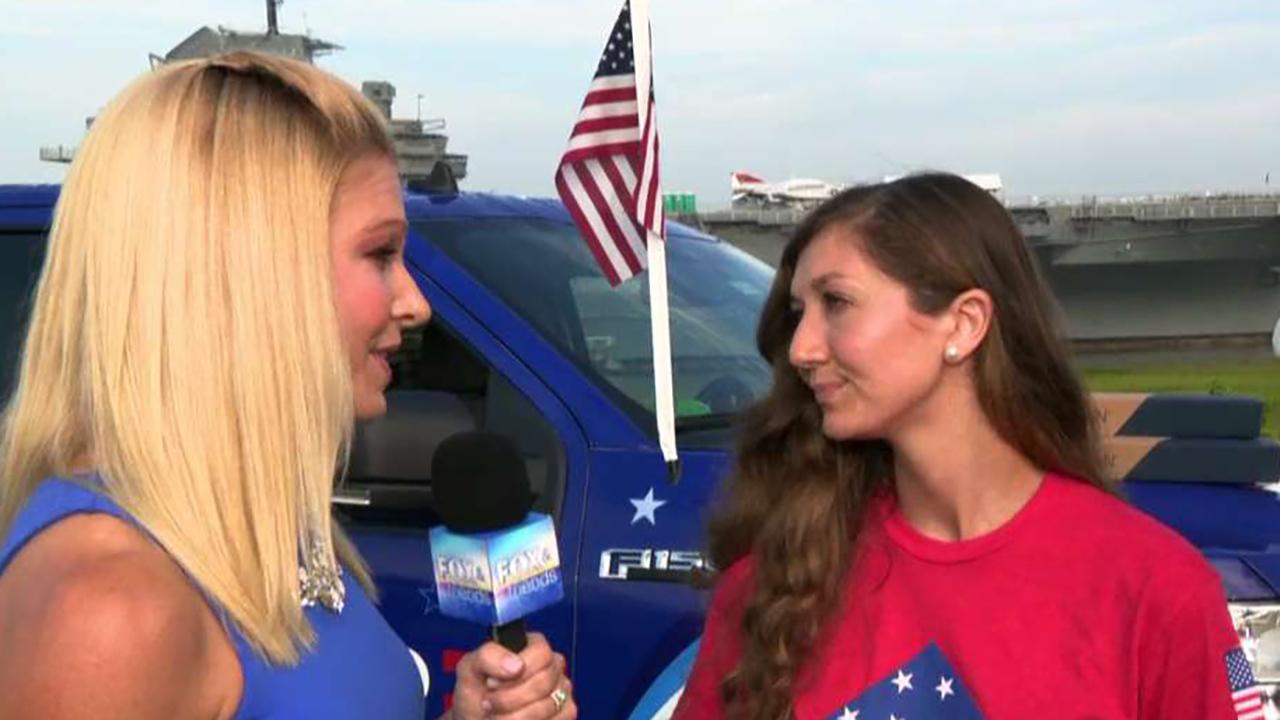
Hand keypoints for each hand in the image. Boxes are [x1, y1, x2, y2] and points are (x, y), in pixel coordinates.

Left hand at [449, 632, 576, 719]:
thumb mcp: (471, 668)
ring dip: (514, 717)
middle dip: (509, 699)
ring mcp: (562, 690)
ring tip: (496, 717)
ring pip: (547, 706)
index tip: (491, 683)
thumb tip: (516, 665)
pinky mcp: (566, 712)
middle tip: (488, 704)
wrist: (477, 719)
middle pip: (543, 682)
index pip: (541, 653)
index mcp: (533, 647)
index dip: (515, 672)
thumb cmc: (477, 692)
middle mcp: (553, 666)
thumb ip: (488, 656)